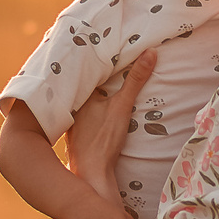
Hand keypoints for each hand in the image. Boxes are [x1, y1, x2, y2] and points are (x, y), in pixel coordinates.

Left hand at [68, 47, 154, 195]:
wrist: (92, 173)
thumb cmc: (103, 140)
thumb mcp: (122, 106)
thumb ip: (135, 80)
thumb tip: (150, 53)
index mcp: (76, 95)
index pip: (83, 71)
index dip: (93, 59)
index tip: (101, 45)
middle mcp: (68, 105)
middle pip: (82, 84)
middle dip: (91, 74)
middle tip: (103, 56)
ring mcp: (69, 120)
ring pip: (81, 99)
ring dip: (90, 92)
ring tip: (102, 77)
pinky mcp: (73, 133)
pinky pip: (81, 112)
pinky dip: (88, 107)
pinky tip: (96, 106)